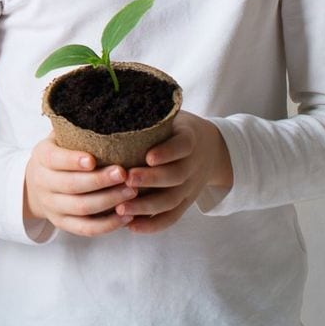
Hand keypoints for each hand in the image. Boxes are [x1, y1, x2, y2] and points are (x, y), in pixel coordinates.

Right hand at [24, 134, 136, 236]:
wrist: (35, 185)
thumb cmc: (59, 154)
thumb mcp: (59, 138)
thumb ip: (76, 128)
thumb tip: (105, 106)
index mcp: (42, 157)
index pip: (55, 160)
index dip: (73, 160)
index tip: (93, 159)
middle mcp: (44, 183)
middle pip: (72, 186)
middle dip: (100, 181)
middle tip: (124, 174)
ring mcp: (53, 206)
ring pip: (82, 209)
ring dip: (109, 201)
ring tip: (132, 192)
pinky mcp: (63, 224)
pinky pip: (87, 229)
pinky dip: (108, 225)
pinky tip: (128, 215)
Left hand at [117, 111, 232, 233]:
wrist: (212, 148)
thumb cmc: (177, 127)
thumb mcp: (171, 115)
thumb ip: (149, 113)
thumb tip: (112, 98)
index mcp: (190, 138)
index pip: (182, 145)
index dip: (167, 152)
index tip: (148, 156)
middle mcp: (193, 164)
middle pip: (176, 175)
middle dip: (151, 180)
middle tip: (126, 179)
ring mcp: (190, 186)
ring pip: (172, 199)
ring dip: (147, 206)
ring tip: (122, 207)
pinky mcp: (185, 201)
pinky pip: (172, 217)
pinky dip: (153, 224)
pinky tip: (131, 226)